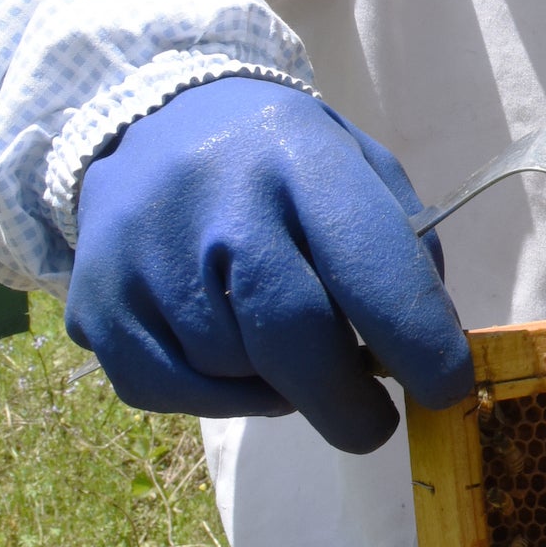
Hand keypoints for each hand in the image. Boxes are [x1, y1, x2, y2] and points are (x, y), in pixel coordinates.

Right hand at [67, 77, 473, 450]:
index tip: (447, 389)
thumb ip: (405, 248)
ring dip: (280, 387)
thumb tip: (434, 345)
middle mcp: (217, 197)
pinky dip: (218, 399)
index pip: (369, 262)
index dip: (418, 340)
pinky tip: (231, 359)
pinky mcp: (98, 303)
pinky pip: (172, 393)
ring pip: (236, 373)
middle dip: (346, 402)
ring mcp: (145, 252)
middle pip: (293, 336)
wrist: (153, 123)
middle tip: (373, 423)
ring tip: (284, 347)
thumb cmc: (281, 161)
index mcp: (300, 154)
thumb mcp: (357, 167)